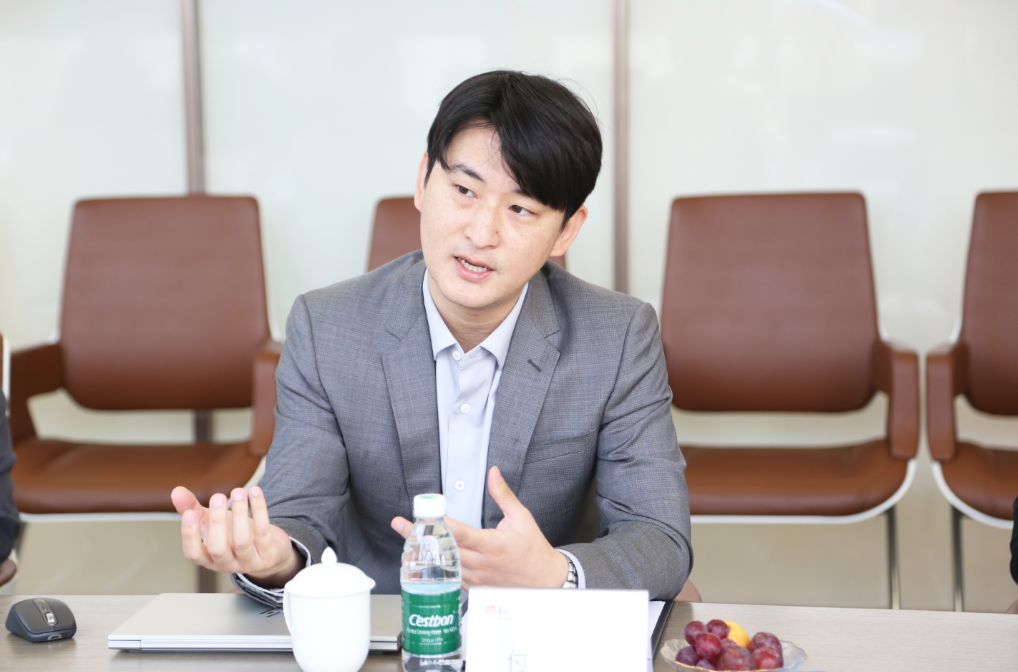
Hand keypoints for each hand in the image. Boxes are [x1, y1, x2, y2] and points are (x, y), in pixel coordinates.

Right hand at [171, 485, 300, 587]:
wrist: (269, 551)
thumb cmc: (234, 536)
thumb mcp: (212, 523)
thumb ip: (192, 508)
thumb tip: (176, 492)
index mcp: (209, 558)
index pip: (193, 554)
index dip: (189, 536)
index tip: (189, 514)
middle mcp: (227, 563)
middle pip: (217, 549)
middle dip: (217, 522)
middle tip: (217, 496)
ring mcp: (249, 562)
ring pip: (241, 541)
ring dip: (240, 514)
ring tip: (238, 491)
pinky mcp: (269, 555)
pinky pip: (264, 532)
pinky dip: (260, 510)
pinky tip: (255, 492)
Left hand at [390, 466, 568, 589]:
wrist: (545, 581)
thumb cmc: (533, 549)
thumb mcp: (521, 517)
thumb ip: (503, 495)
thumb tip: (493, 473)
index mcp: (492, 545)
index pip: (460, 534)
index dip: (438, 524)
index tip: (422, 514)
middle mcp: (482, 564)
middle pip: (444, 550)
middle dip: (420, 537)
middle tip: (401, 524)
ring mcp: (477, 578)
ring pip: (444, 567)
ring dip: (424, 553)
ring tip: (406, 540)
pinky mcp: (475, 587)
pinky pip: (451, 578)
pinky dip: (436, 568)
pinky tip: (423, 559)